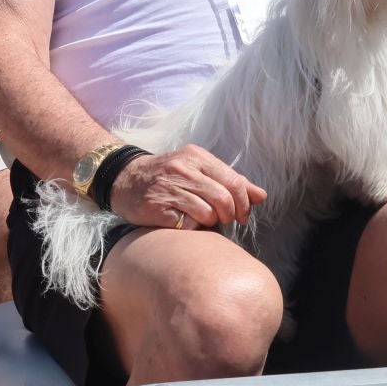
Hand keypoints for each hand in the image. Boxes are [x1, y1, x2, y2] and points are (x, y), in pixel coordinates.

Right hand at [108, 143, 266, 229]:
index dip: (244, 203)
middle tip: (225, 221)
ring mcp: (169, 188)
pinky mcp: (157, 208)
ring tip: (201, 219)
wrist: (125, 180)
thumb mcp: (198, 170)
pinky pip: (188, 225)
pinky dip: (191, 228)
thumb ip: (230, 181)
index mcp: (197, 157)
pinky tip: (183, 222)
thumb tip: (261, 196)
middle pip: (224, 199)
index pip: (234, 181)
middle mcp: (183, 169)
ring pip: (208, 213)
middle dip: (229, 215)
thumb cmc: (169, 177)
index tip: (242, 215)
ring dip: (210, 222)